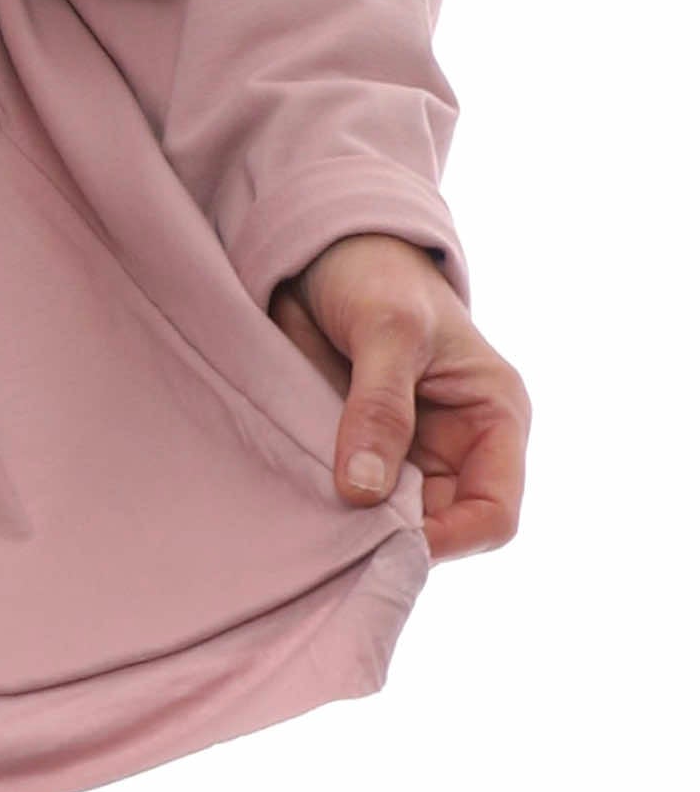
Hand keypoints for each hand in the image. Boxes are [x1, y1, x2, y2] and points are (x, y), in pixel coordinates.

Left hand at [267, 233, 530, 563]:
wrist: (322, 250)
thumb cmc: (378, 274)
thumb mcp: (388, 331)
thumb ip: (380, 408)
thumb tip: (363, 492)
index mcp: (493, 420)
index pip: (494, 515)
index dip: (448, 541)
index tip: (384, 541)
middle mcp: (459, 449)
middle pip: (439, 532)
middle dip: (393, 540)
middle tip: (334, 540)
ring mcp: (409, 457)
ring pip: (391, 527)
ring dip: (354, 531)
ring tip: (310, 522)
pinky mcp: (363, 456)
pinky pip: (352, 507)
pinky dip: (328, 514)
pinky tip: (298, 508)